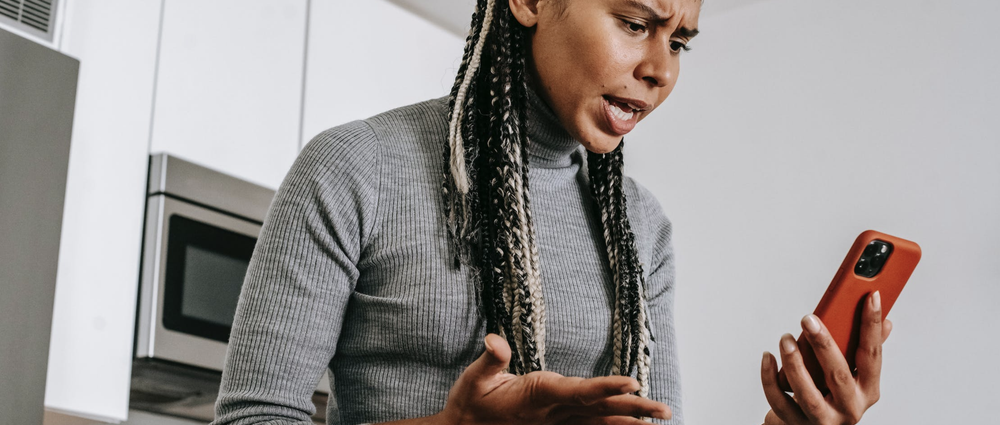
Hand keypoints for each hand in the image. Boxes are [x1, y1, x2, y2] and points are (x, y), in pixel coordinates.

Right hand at [435, 334, 670, 424]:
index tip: (633, 382)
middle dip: (634, 409)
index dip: (607, 387)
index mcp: (538, 396)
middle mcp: (553, 412)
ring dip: (631, 420)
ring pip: (600, 421)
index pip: (579, 392)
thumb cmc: (470, 403)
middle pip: (600, 410)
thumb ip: (490, 360)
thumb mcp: (474, 379)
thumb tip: (494, 339)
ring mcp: (556, 422)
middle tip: (664, 410)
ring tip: (660, 418)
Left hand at [760, 292, 892, 424]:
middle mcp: (849, 408)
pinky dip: (770, 379)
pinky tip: (767, 357)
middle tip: (808, 319)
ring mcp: (823, 419)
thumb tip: (886, 322)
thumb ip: (866, 351)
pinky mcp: (796, 423)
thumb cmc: (831, 394)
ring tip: (785, 339)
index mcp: (867, 391)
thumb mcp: (853, 375)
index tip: (870, 297)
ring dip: (794, 363)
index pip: (872, 356)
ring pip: (807, 393)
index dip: (872, 326)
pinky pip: (779, 401)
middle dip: (823, 345)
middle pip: (838, 376)